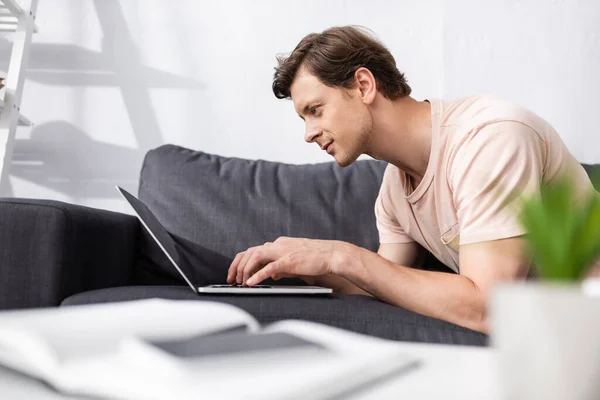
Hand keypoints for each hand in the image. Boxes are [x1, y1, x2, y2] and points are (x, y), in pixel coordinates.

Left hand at [226, 237, 344, 285]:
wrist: (332, 254)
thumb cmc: (316, 258)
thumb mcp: (295, 261)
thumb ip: (282, 267)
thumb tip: (273, 274)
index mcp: (278, 244)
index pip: (253, 250)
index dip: (241, 262)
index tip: (235, 275)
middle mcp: (277, 245)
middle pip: (249, 252)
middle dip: (237, 266)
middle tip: (232, 281)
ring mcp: (282, 252)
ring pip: (255, 257)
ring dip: (245, 270)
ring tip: (241, 283)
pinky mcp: (289, 260)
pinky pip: (268, 267)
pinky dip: (257, 275)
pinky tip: (250, 283)